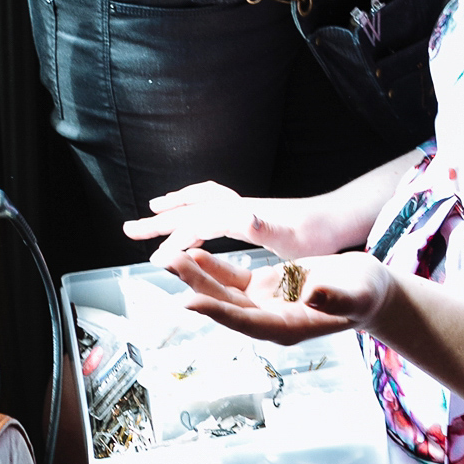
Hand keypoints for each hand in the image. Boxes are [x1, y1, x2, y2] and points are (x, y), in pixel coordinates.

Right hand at [123, 183, 332, 264]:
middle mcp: (238, 207)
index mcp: (241, 216)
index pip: (197, 225)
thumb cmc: (315, 234)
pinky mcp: (249, 213)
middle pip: (191, 209)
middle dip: (159, 220)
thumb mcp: (290, 236)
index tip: (154, 259)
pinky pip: (212, 208)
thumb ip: (265, 227)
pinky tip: (193, 225)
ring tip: (153, 211)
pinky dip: (194, 211)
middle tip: (129, 228)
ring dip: (175, 208)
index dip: (175, 241)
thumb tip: (242, 214)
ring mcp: (243, 208)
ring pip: (200, 203)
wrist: (335, 219)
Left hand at [165, 247, 391, 344]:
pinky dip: (214, 267)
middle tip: (168, 264)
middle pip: (224, 305)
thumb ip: (334, 298)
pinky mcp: (264, 287)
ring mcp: (263, 303)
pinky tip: (194, 254)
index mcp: (286, 327)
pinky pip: (233, 279)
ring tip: (170, 256)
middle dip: (196, 286)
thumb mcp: (355, 295)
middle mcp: (267, 319)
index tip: (189, 301)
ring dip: (197, 275)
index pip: (244, 321)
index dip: (216, 311)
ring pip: (223, 291)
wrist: (366, 290)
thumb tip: (311, 296)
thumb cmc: (364, 295)